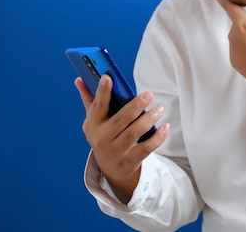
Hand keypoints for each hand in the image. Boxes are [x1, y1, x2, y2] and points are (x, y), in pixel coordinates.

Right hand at [75, 74, 168, 201]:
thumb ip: (90, 99)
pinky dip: (158, 137)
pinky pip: (146, 148)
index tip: (108, 77)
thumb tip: (80, 79)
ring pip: (134, 133)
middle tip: (149, 95)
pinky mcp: (130, 161)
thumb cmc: (104, 136)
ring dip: (149, 119)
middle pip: (120, 120)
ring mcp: (116, 151)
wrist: (110, 168)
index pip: (97, 106)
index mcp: (93, 125)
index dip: (102, 92)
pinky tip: (165, 127)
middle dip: (135, 106)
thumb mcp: (94, 121)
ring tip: (160, 109)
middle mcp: (102, 139)